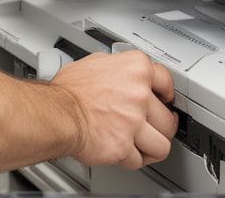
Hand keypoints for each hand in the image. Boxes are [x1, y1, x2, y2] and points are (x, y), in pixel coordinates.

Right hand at [51, 50, 176, 168]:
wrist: (56, 113)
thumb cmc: (69, 90)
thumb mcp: (95, 63)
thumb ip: (115, 67)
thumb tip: (119, 70)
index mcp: (135, 69)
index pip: (167, 81)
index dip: (167, 94)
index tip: (166, 99)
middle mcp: (139, 94)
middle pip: (168, 119)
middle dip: (162, 127)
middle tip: (156, 128)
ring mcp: (134, 122)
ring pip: (161, 145)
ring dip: (152, 148)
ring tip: (146, 146)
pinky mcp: (124, 147)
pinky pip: (138, 160)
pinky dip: (131, 159)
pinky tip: (126, 153)